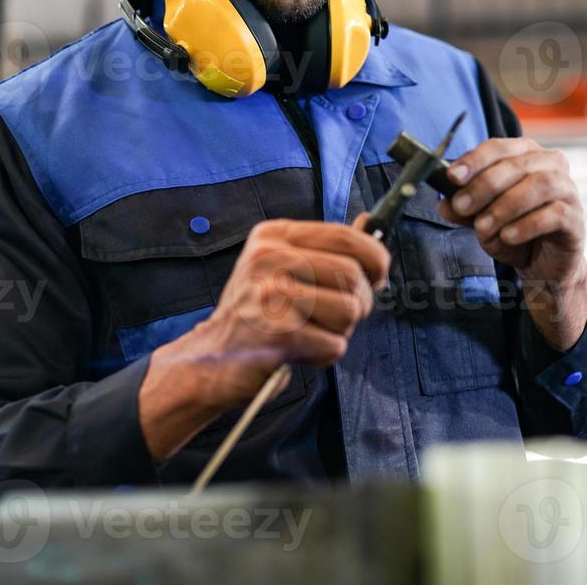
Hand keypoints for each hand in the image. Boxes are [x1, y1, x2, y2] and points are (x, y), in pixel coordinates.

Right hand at [139, 214, 387, 458]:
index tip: (376, 277)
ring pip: (349, 310)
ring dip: (340, 331)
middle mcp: (269, 258)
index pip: (346, 236)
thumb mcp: (284, 269)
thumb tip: (370, 226)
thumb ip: (328, 250)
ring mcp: (270, 293)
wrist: (209, 361)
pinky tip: (299, 351)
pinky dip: (324, 355)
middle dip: (360, 302)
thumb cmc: (256, 315)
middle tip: (339, 317)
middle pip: (353, 275)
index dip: (375, 258)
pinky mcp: (276, 332)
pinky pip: (334, 344)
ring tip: (311, 332)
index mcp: (274, 236)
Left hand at [436, 137, 586, 348]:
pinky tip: (508, 236)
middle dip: (485, 185)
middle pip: (517, 164)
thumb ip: (464, 210)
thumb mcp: (481, 220)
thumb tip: (445, 205)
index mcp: (525, 153)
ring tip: (483, 227)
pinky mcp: (575, 218)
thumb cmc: (514, 231)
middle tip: (462, 206)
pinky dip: (527, 224)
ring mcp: (567, 190)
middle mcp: (551, 164)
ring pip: (540, 185)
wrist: (543, 264)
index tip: (452, 177)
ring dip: (506, 205)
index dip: (474, 160)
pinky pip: (555, 214)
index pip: (498, 147)